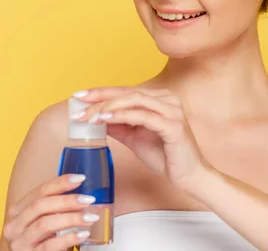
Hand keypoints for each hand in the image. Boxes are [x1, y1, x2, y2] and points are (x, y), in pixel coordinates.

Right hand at [2, 174, 97, 250]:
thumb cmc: (41, 241)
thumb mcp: (44, 221)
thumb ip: (54, 208)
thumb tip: (82, 193)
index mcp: (18, 212)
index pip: (39, 192)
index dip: (60, 183)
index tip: (80, 178)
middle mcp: (14, 226)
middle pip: (40, 206)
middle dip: (67, 200)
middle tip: (89, 200)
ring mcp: (20, 243)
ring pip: (45, 224)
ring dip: (71, 218)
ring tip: (91, 217)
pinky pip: (50, 246)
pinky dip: (69, 238)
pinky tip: (83, 234)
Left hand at [73, 87, 211, 190]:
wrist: (189, 177)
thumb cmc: (165, 156)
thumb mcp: (135, 137)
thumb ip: (118, 125)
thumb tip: (94, 117)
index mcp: (160, 98)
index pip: (125, 91)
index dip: (101, 92)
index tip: (79, 96)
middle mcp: (167, 99)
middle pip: (127, 92)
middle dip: (100, 98)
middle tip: (78, 105)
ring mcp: (172, 110)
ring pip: (134, 100)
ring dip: (108, 106)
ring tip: (89, 116)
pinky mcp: (173, 125)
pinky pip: (143, 116)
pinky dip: (122, 115)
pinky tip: (106, 119)